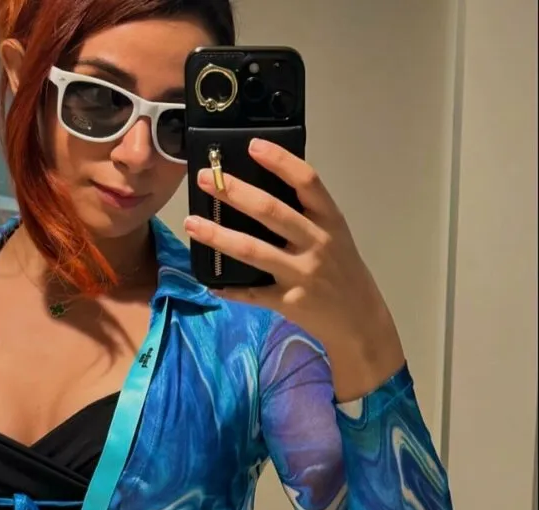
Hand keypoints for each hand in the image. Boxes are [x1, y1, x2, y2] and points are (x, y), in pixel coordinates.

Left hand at [184, 138, 404, 397]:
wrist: (359, 320)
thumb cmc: (341, 271)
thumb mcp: (334, 237)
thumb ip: (305, 215)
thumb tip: (261, 188)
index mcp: (329, 221)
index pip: (307, 181)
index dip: (280, 161)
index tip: (252, 145)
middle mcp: (317, 243)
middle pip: (272, 211)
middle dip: (235, 192)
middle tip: (204, 178)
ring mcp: (303, 274)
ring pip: (254, 251)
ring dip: (219, 235)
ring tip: (192, 223)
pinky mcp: (290, 302)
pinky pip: (252, 294)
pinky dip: (228, 288)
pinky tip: (209, 281)